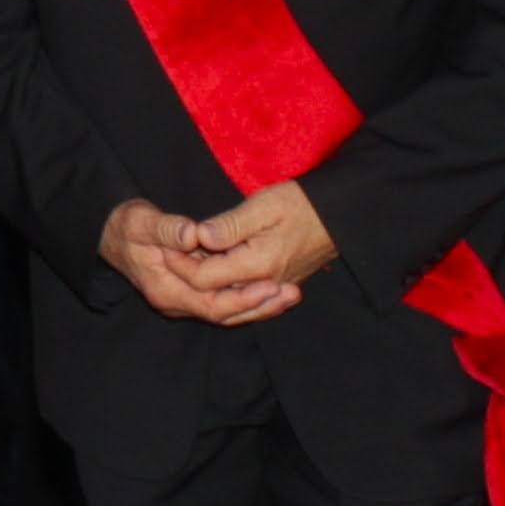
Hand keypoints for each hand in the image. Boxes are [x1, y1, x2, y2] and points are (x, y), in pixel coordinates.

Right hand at [100, 197, 292, 324]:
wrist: (113, 235)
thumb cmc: (127, 227)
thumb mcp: (142, 222)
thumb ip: (167, 228)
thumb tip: (192, 234)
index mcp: (166, 290)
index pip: (211, 304)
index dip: (242, 296)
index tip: (270, 283)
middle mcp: (177, 303)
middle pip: (225, 314)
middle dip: (259, 305)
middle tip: (291, 293)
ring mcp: (185, 301)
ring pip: (228, 312)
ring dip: (259, 305)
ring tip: (290, 294)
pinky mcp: (193, 293)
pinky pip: (225, 302)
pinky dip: (248, 298)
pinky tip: (272, 290)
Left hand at [183, 179, 334, 297]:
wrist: (339, 215)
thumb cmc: (302, 204)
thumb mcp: (263, 206)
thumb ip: (229, 225)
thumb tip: (198, 235)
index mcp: (257, 265)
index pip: (204, 278)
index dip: (180, 263)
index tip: (165, 246)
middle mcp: (264, 285)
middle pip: (214, 295)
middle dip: (189, 276)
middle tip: (169, 256)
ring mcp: (273, 288)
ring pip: (229, 301)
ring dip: (206, 285)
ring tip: (187, 264)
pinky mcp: (279, 286)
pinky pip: (245, 298)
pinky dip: (225, 290)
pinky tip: (214, 275)